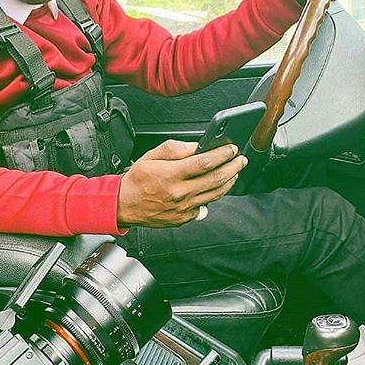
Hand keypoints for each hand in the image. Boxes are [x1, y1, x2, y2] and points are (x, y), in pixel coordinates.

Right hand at [117, 139, 246, 227]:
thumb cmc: (136, 180)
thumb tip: (195, 146)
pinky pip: (205, 206)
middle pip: (216, 179)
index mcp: (171, 175)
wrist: (124, 205)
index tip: (231, 149)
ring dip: (229, 181)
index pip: (205, 162)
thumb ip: (174, 148)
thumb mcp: (151, 156)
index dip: (222, 154)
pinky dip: (214, 195)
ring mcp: (183, 208)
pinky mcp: (184, 218)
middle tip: (240, 160)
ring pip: (215, 194)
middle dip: (233, 167)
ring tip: (235, 171)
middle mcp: (179, 193)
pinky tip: (218, 187)